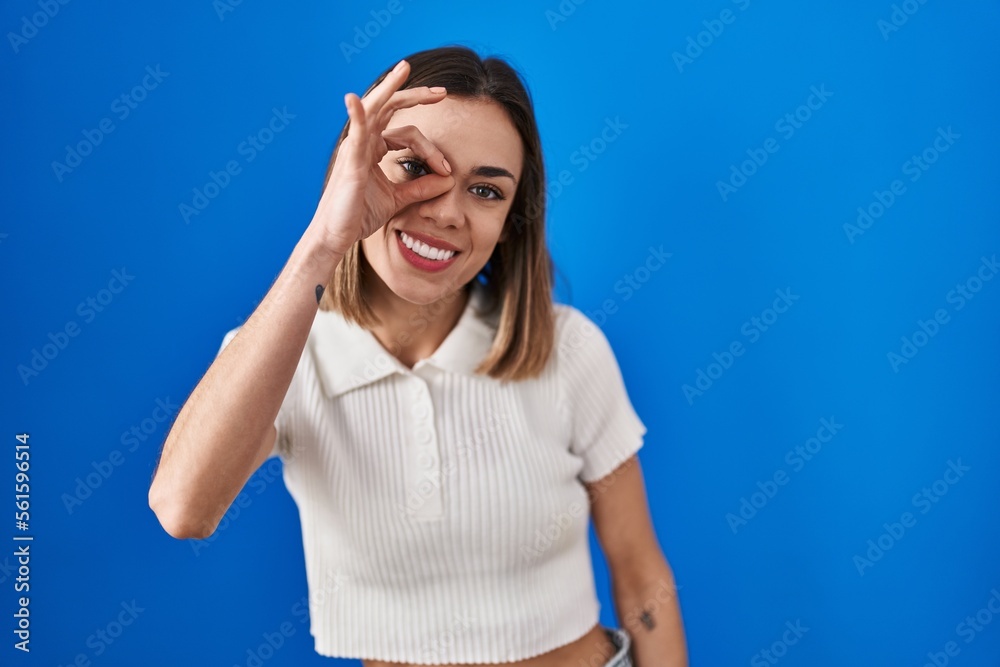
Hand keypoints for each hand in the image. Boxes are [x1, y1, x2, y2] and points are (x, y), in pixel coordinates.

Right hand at [309, 59, 453, 257]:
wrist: (338, 235)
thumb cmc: (359, 215)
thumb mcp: (398, 198)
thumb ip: (421, 187)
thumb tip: (448, 179)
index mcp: (373, 148)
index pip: (406, 132)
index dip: (430, 148)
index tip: (446, 168)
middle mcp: (363, 142)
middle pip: (390, 108)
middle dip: (416, 96)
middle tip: (442, 92)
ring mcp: (355, 148)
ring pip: (375, 108)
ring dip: (390, 88)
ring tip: (404, 69)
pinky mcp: (350, 161)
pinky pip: (354, 132)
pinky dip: (356, 114)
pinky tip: (353, 100)